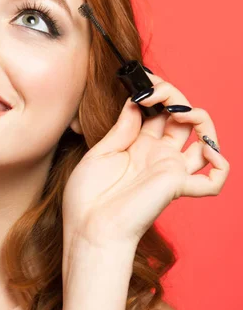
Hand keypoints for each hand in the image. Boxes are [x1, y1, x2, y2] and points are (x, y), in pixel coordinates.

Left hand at [62, 73, 229, 250]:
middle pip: (183, 118)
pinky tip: (206, 148)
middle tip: (153, 92)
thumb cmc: (88, 196)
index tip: (144, 81)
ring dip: (200, 117)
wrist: (89, 228)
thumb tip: (135, 101)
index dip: (158, 92)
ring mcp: (171, 170)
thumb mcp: (101, 152)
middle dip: (174, 96)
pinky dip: (220, 164)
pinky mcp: (178, 186)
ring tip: (178, 111)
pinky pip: (214, 180)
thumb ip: (122, 128)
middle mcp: (159, 155)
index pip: (160, 112)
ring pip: (204, 139)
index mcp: (139, 146)